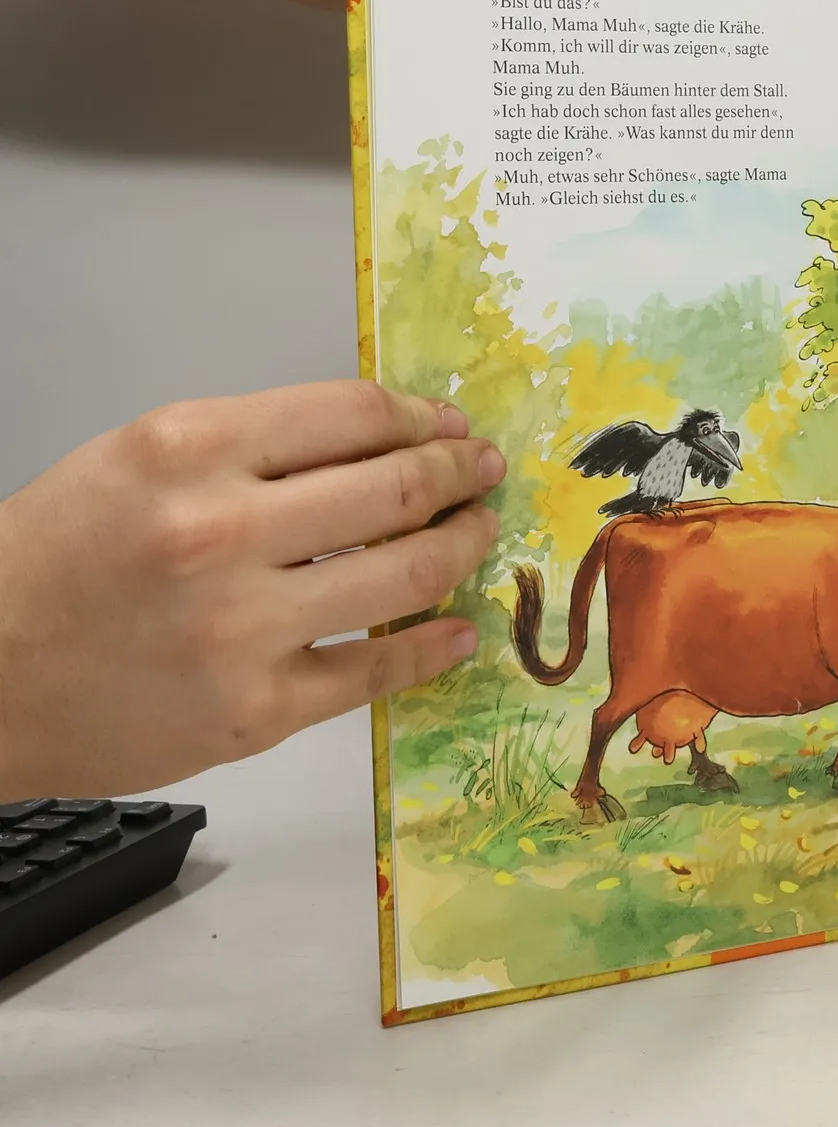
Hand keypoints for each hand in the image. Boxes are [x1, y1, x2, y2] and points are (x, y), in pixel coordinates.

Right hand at [0, 380, 500, 796]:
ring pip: (404, 575)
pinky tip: (458, 629)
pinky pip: (375, 671)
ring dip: (463, 547)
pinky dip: (432, 647)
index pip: (354, 416)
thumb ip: (260, 442)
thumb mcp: (145, 456)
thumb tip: (390, 437)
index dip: (422, 417)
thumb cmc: (63, 554)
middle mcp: (219, 534)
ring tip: (480, 533)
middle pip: (396, 489)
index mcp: (191, 451)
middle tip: (486, 473)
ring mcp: (240, 629)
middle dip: (461, 476)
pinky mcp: (252, 711)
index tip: (449, 426)